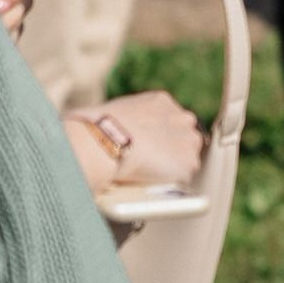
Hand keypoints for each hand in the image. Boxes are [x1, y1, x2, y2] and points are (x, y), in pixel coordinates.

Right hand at [85, 91, 205, 187]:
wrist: (104, 143)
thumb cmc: (95, 130)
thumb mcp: (115, 112)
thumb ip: (127, 119)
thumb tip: (111, 130)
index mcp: (161, 101)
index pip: (169, 120)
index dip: (158, 136)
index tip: (148, 147)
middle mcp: (182, 117)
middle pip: (184, 136)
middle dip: (170, 149)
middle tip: (151, 163)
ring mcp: (188, 140)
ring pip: (186, 156)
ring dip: (171, 165)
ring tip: (148, 174)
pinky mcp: (188, 162)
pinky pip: (182, 176)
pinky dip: (169, 181)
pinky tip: (152, 181)